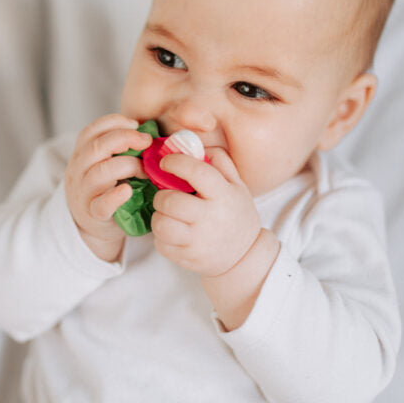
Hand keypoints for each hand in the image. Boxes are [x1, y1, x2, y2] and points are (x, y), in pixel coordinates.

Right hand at [65, 114, 152, 261]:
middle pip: (96, 147)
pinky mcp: (93, 214)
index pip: (91, 131)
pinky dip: (116, 196)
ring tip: (145, 171)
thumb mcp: (104, 164)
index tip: (136, 124)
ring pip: (101, 172)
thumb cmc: (105, 189)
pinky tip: (128, 190)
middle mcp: (78, 170)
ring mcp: (84, 192)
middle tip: (147, 142)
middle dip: (125, 138)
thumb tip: (149, 131)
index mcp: (81, 155)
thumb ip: (118, 148)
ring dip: (128, 165)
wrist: (91, 226)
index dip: (114, 123)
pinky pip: (102, 204)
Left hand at [151, 147, 279, 326]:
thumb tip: (196, 144)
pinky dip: (161, 236)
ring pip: (161, 223)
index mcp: (224, 195)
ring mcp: (198, 241)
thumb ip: (220, 162)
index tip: (166, 161)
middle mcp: (211, 218)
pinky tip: (173, 231)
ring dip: (159, 216)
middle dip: (162, 195)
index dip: (176, 162)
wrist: (244, 256)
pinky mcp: (187, 258)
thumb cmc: (236, 215)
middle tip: (166, 195)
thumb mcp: (237, 186)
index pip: (196, 172)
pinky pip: (160, 243)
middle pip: (171, 201)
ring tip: (168, 214)